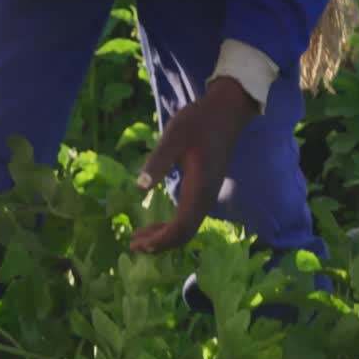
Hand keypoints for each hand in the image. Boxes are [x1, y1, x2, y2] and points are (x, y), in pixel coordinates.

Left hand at [130, 76, 258, 253]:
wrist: (225, 112)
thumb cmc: (199, 121)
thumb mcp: (174, 136)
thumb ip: (159, 160)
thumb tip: (140, 186)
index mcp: (199, 188)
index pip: (182, 227)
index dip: (161, 240)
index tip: (139, 244)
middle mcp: (205, 198)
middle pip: (184, 234)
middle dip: (159, 244)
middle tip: (133, 245)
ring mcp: (206, 196)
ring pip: (186, 229)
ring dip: (163, 238)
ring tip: (139, 240)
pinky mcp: (203, 192)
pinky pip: (187, 219)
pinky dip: (170, 227)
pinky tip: (154, 226)